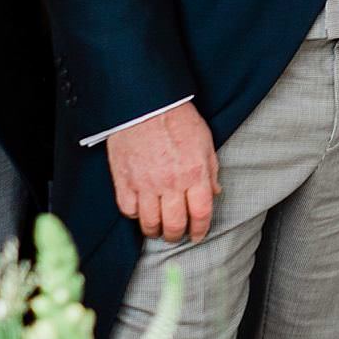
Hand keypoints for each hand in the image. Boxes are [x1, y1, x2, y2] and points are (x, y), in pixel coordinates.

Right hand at [105, 104, 220, 244]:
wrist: (146, 103)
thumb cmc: (177, 118)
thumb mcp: (205, 141)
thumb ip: (211, 170)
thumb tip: (214, 193)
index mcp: (194, 173)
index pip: (201, 213)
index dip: (201, 229)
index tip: (198, 233)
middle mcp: (170, 183)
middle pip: (175, 224)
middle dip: (178, 235)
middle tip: (177, 235)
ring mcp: (145, 184)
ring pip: (150, 223)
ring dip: (156, 231)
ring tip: (159, 229)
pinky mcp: (124, 181)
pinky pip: (129, 211)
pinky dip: (135, 215)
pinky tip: (141, 211)